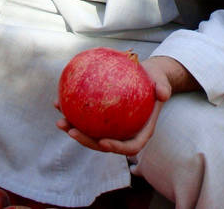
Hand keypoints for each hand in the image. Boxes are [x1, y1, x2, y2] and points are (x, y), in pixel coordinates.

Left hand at [55, 56, 194, 156]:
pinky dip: (72, 111)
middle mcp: (124, 132)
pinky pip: (87, 117)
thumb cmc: (156, 80)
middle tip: (71, 131)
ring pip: (92, 133)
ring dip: (74, 129)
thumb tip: (163, 94)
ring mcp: (112, 126)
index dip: (116, 148)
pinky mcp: (102, 117)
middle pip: (104, 143)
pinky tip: (59, 102)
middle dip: (86, 141)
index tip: (102, 141)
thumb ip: (163, 87)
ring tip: (60, 121)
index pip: (130, 146)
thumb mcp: (162, 81)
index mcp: (141, 131)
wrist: (147, 75)